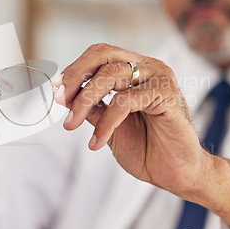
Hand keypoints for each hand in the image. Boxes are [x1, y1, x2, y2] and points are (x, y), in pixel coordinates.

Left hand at [58, 44, 229, 228]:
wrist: (175, 173)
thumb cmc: (145, 148)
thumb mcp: (108, 125)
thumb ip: (91, 107)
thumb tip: (62, 95)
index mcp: (134, 69)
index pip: (98, 55)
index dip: (73, 70)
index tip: (54, 92)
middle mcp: (148, 67)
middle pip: (103, 54)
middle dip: (74, 76)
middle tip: (58, 99)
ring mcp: (159, 77)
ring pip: (111, 74)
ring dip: (84, 100)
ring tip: (71, 125)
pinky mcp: (167, 94)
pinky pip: (125, 101)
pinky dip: (105, 122)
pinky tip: (96, 142)